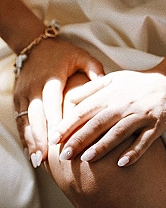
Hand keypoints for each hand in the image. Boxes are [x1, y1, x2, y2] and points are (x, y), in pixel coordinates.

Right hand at [13, 37, 103, 165]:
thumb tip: (106, 82)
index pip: (52, 105)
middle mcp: (33, 89)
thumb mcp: (81, 56)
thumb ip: (93, 69)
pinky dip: (26, 139)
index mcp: (50, 80)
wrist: (34, 45)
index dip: (54, 124)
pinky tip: (33, 155)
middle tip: (47, 160)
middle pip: (37, 118)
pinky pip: (21, 123)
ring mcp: (23, 96)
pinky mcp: (18, 101)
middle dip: (40, 139)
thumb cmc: (63, 53)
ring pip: (26, 123)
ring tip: (39, 162)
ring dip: (31, 143)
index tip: (60, 141)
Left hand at [50, 68, 165, 166]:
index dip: (68, 125)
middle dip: (79, 139)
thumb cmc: (137, 83)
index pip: (84, 111)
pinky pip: (144, 141)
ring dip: (103, 146)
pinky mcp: (156, 125)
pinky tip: (122, 163)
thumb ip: (90, 89)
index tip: (54, 139)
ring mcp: (140, 116)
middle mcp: (123, 104)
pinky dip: (134, 152)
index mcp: (110, 94)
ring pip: (118, 132)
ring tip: (87, 159)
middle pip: (97, 123)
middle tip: (64, 156)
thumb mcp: (112, 80)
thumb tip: (68, 100)